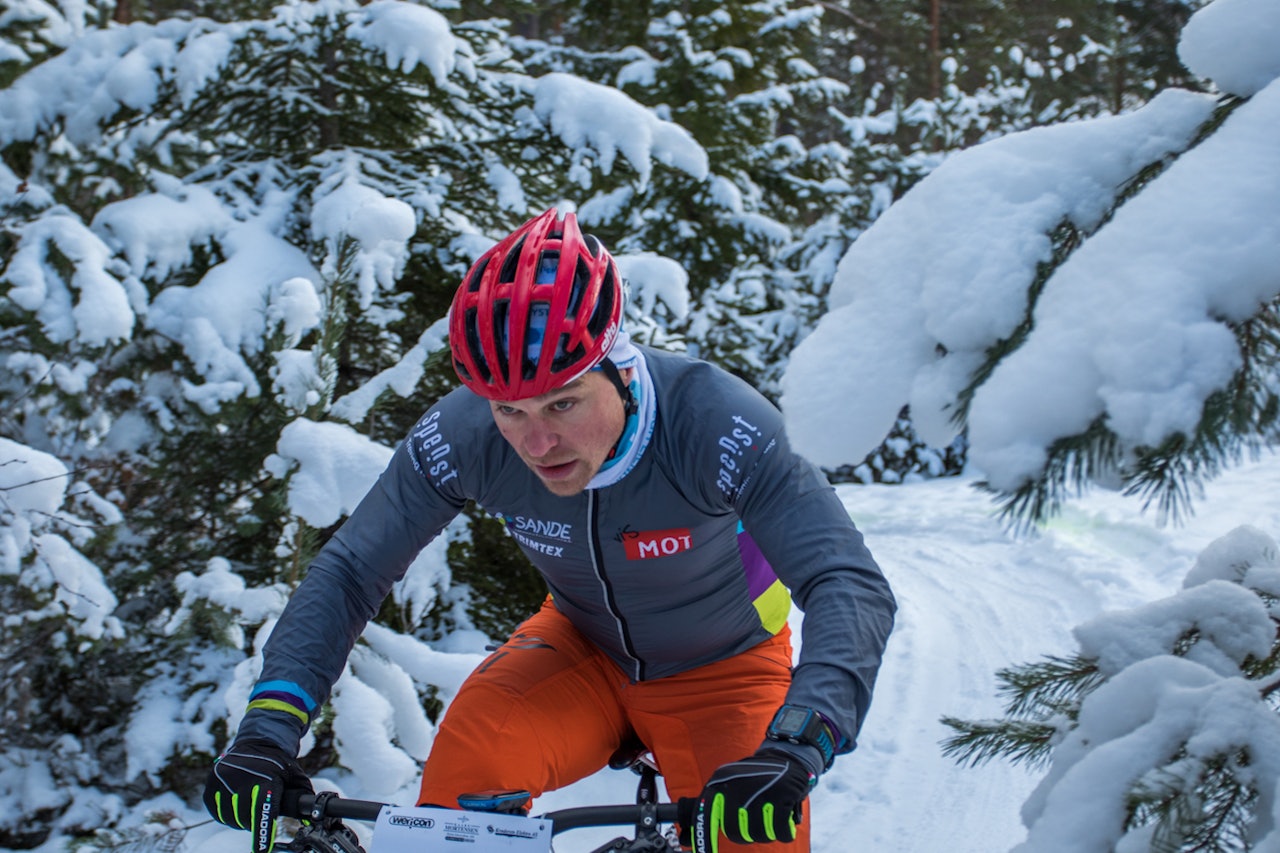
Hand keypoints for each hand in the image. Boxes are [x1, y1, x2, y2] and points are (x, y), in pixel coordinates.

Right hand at [203, 739, 312, 852]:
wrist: (256, 742)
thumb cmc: (278, 764)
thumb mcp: (295, 776)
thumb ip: (302, 798)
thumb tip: (312, 820)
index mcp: (266, 779)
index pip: (263, 812)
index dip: (262, 834)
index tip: (261, 851)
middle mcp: (242, 780)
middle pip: (247, 819)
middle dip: (255, 821)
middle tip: (261, 810)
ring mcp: (223, 781)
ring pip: (231, 818)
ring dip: (241, 820)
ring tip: (249, 805)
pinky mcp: (211, 784)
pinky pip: (217, 812)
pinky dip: (227, 814)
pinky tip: (236, 805)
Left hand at [691, 749, 815, 850]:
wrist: (785, 758)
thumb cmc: (752, 779)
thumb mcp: (727, 786)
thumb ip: (708, 812)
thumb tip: (684, 840)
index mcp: (719, 783)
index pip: (705, 816)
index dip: (704, 840)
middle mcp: (736, 786)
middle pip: (734, 832)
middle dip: (744, 834)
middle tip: (753, 822)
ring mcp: (759, 791)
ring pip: (757, 835)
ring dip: (765, 832)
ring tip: (769, 817)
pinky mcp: (782, 796)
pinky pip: (780, 832)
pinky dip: (784, 832)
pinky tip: (784, 820)